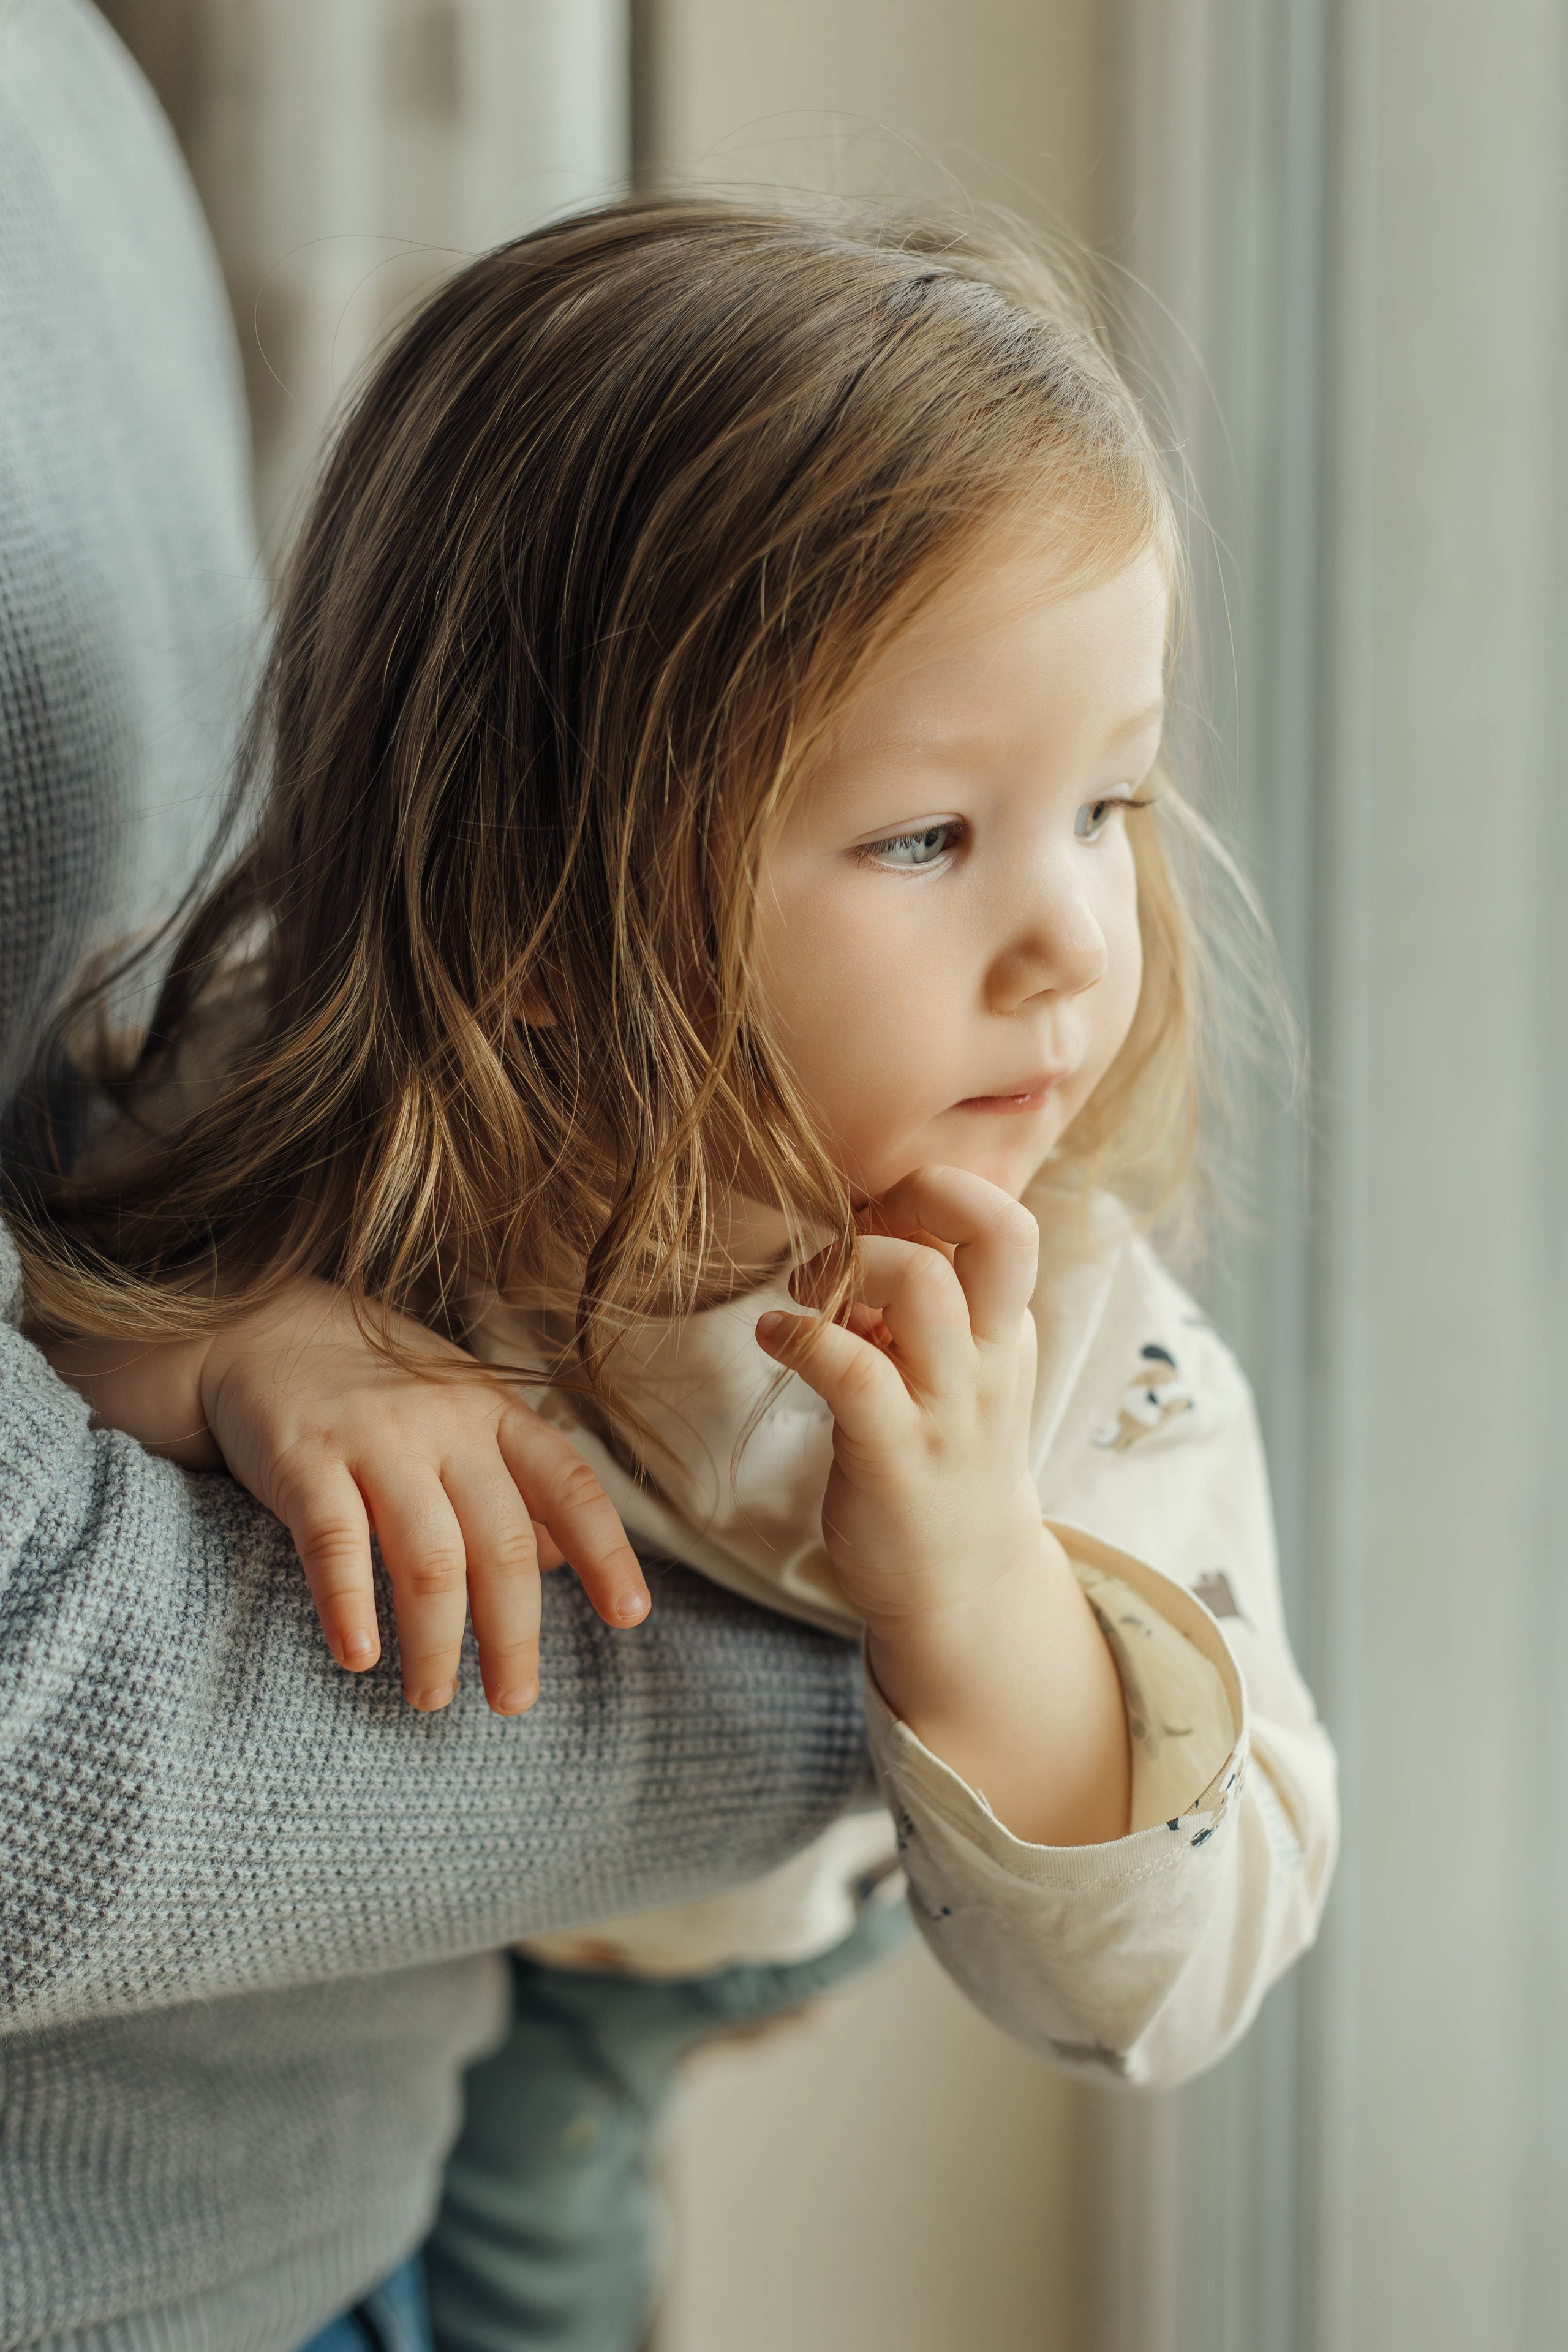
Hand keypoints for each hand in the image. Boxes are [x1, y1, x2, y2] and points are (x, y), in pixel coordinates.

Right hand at [47, 1283, 648, 1714]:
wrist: (259, 1327)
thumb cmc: (378, 1389)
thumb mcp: (461, 1414)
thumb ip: (511, 1483)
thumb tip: (561, 1563)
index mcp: (495, 1413)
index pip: (568, 1485)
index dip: (606, 1551)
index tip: (630, 1616)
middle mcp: (446, 1423)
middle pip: (501, 1542)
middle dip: (514, 1633)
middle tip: (515, 1701)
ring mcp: (374, 1438)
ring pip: (428, 1556)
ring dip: (436, 1640)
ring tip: (432, 1696)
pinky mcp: (303, 1457)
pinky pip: (334, 1543)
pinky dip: (349, 1606)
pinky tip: (357, 1657)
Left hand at [756, 1166, 1129, 1844]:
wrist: (963, 1586)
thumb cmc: (942, 1459)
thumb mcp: (951, 1368)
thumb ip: (918, 1303)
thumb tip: (857, 1230)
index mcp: (1009, 1326)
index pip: (1005, 1215)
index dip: (936, 1190)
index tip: (876, 1216)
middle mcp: (993, 1357)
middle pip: (999, 1229)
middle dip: (920, 1192)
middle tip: (853, 1225)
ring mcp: (950, 1408)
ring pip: (923, 1287)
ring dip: (846, 1265)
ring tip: (801, 1292)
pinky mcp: (896, 1456)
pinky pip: (853, 1368)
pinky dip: (800, 1336)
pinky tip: (773, 1338)